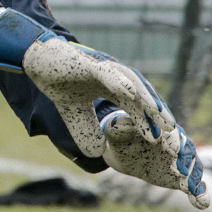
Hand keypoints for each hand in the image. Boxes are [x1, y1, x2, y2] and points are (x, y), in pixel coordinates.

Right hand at [17, 34, 173, 159]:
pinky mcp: (90, 63)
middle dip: (158, 115)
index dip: (152, 125)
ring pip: (132, 84)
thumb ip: (86, 130)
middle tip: (174, 134)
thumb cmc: (58, 82)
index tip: (166, 145)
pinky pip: (108, 73)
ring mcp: (104, 69)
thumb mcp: (74, 114)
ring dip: (146, 98)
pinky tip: (130, 93)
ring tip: (159, 114)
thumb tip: (97, 152)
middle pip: (143, 98)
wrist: (36, 60)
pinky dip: (120, 81)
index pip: (139, 109)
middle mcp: (115, 78)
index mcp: (114, 90)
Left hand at [100, 106, 209, 209]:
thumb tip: (116, 122)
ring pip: (191, 167)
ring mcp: (182, 159)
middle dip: (183, 159)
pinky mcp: (183, 176)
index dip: (172, 140)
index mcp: (162, 127)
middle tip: (180, 170)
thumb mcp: (117, 133)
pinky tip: (202, 204)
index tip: (171, 150)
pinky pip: (193, 184)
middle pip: (185, 149)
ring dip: (192, 177)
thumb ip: (119, 127)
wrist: (128, 154)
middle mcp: (177, 141)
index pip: (170, 132)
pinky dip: (199, 193)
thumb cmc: (122, 139)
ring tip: (191, 187)